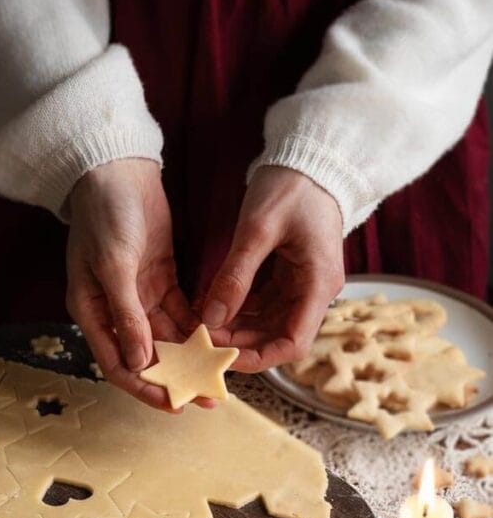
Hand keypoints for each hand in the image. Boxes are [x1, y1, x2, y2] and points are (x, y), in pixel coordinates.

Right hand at [66, 159, 197, 410]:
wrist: (117, 170)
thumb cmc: (105, 215)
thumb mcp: (114, 265)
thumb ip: (127, 314)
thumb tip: (140, 362)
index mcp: (92, 312)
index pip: (119, 364)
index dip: (145, 387)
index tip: (174, 404)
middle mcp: (114, 310)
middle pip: (146, 357)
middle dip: (175, 378)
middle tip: (207, 396)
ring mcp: (137, 295)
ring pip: (166, 338)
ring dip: (190, 357)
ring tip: (219, 375)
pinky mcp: (158, 279)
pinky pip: (179, 314)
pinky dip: (196, 328)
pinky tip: (218, 342)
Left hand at [202, 166, 344, 371]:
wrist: (310, 159)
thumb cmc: (291, 186)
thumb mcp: (259, 229)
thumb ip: (235, 276)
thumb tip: (211, 319)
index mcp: (318, 284)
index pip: (294, 344)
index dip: (257, 357)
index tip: (222, 357)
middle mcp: (315, 291)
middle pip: (277, 338)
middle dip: (239, 344)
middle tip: (199, 341)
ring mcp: (302, 285)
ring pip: (267, 324)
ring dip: (235, 328)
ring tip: (199, 325)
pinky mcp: (288, 276)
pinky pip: (262, 305)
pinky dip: (237, 310)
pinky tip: (210, 306)